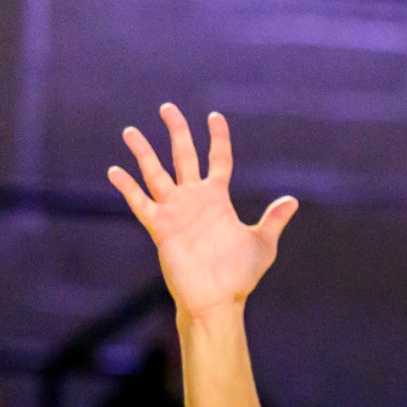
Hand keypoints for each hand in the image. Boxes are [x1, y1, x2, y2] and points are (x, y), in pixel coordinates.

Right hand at [108, 107, 296, 320]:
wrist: (216, 300)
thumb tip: (292, 200)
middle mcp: (194, 199)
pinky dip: (128, 187)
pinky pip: (140, 202)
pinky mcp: (160, 227)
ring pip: (156, 173)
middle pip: (184, 155)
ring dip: (143, 152)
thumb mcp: (261, 243)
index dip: (218, 138)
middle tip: (167, 107)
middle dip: (176, 131)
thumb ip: (273, 219)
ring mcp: (175, 211)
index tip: (214, 116)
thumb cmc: (239, 275)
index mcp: (218, 198)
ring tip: (131, 130)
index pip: (218, 159)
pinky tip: (114, 170)